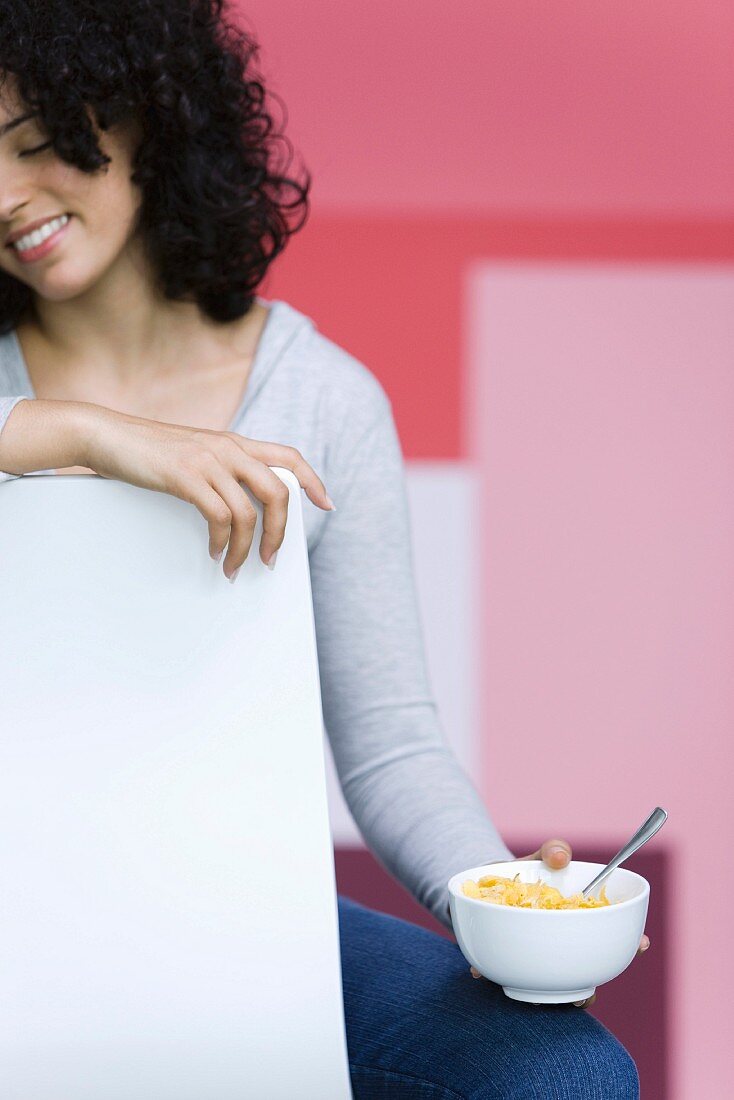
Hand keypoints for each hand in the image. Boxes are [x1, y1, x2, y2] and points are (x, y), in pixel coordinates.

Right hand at [79, 405, 333, 578]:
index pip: (289, 456)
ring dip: (246, 548)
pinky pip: (219, 517)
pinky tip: (214, 552)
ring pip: (249, 512)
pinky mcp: (186, 476)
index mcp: (235, 442)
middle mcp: (228, 448)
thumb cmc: (148, 449)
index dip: (313, 480)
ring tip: (234, 566)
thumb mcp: (195, 452)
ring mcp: (208, 461)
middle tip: (270, 559)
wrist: (107, 434)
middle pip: (278, 492)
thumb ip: (222, 468)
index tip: (326, 504)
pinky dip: (221, 541)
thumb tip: (242, 502)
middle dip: (280, 532)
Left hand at [468, 838, 650, 1008]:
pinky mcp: (504, 963)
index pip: (616, 940)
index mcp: (582, 925)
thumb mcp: (541, 858)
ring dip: (547, 997)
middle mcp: (564, 951)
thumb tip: (561, 856)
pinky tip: (480, 971)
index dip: (633, 943)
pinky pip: (501, 975)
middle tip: (586, 994)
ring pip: (550, 991)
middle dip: (590, 991)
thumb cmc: (527, 874)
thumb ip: (553, 851)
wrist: (488, 884)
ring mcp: (537, 962)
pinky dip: (490, 974)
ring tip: (539, 995)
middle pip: (587, 978)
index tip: (642, 943)